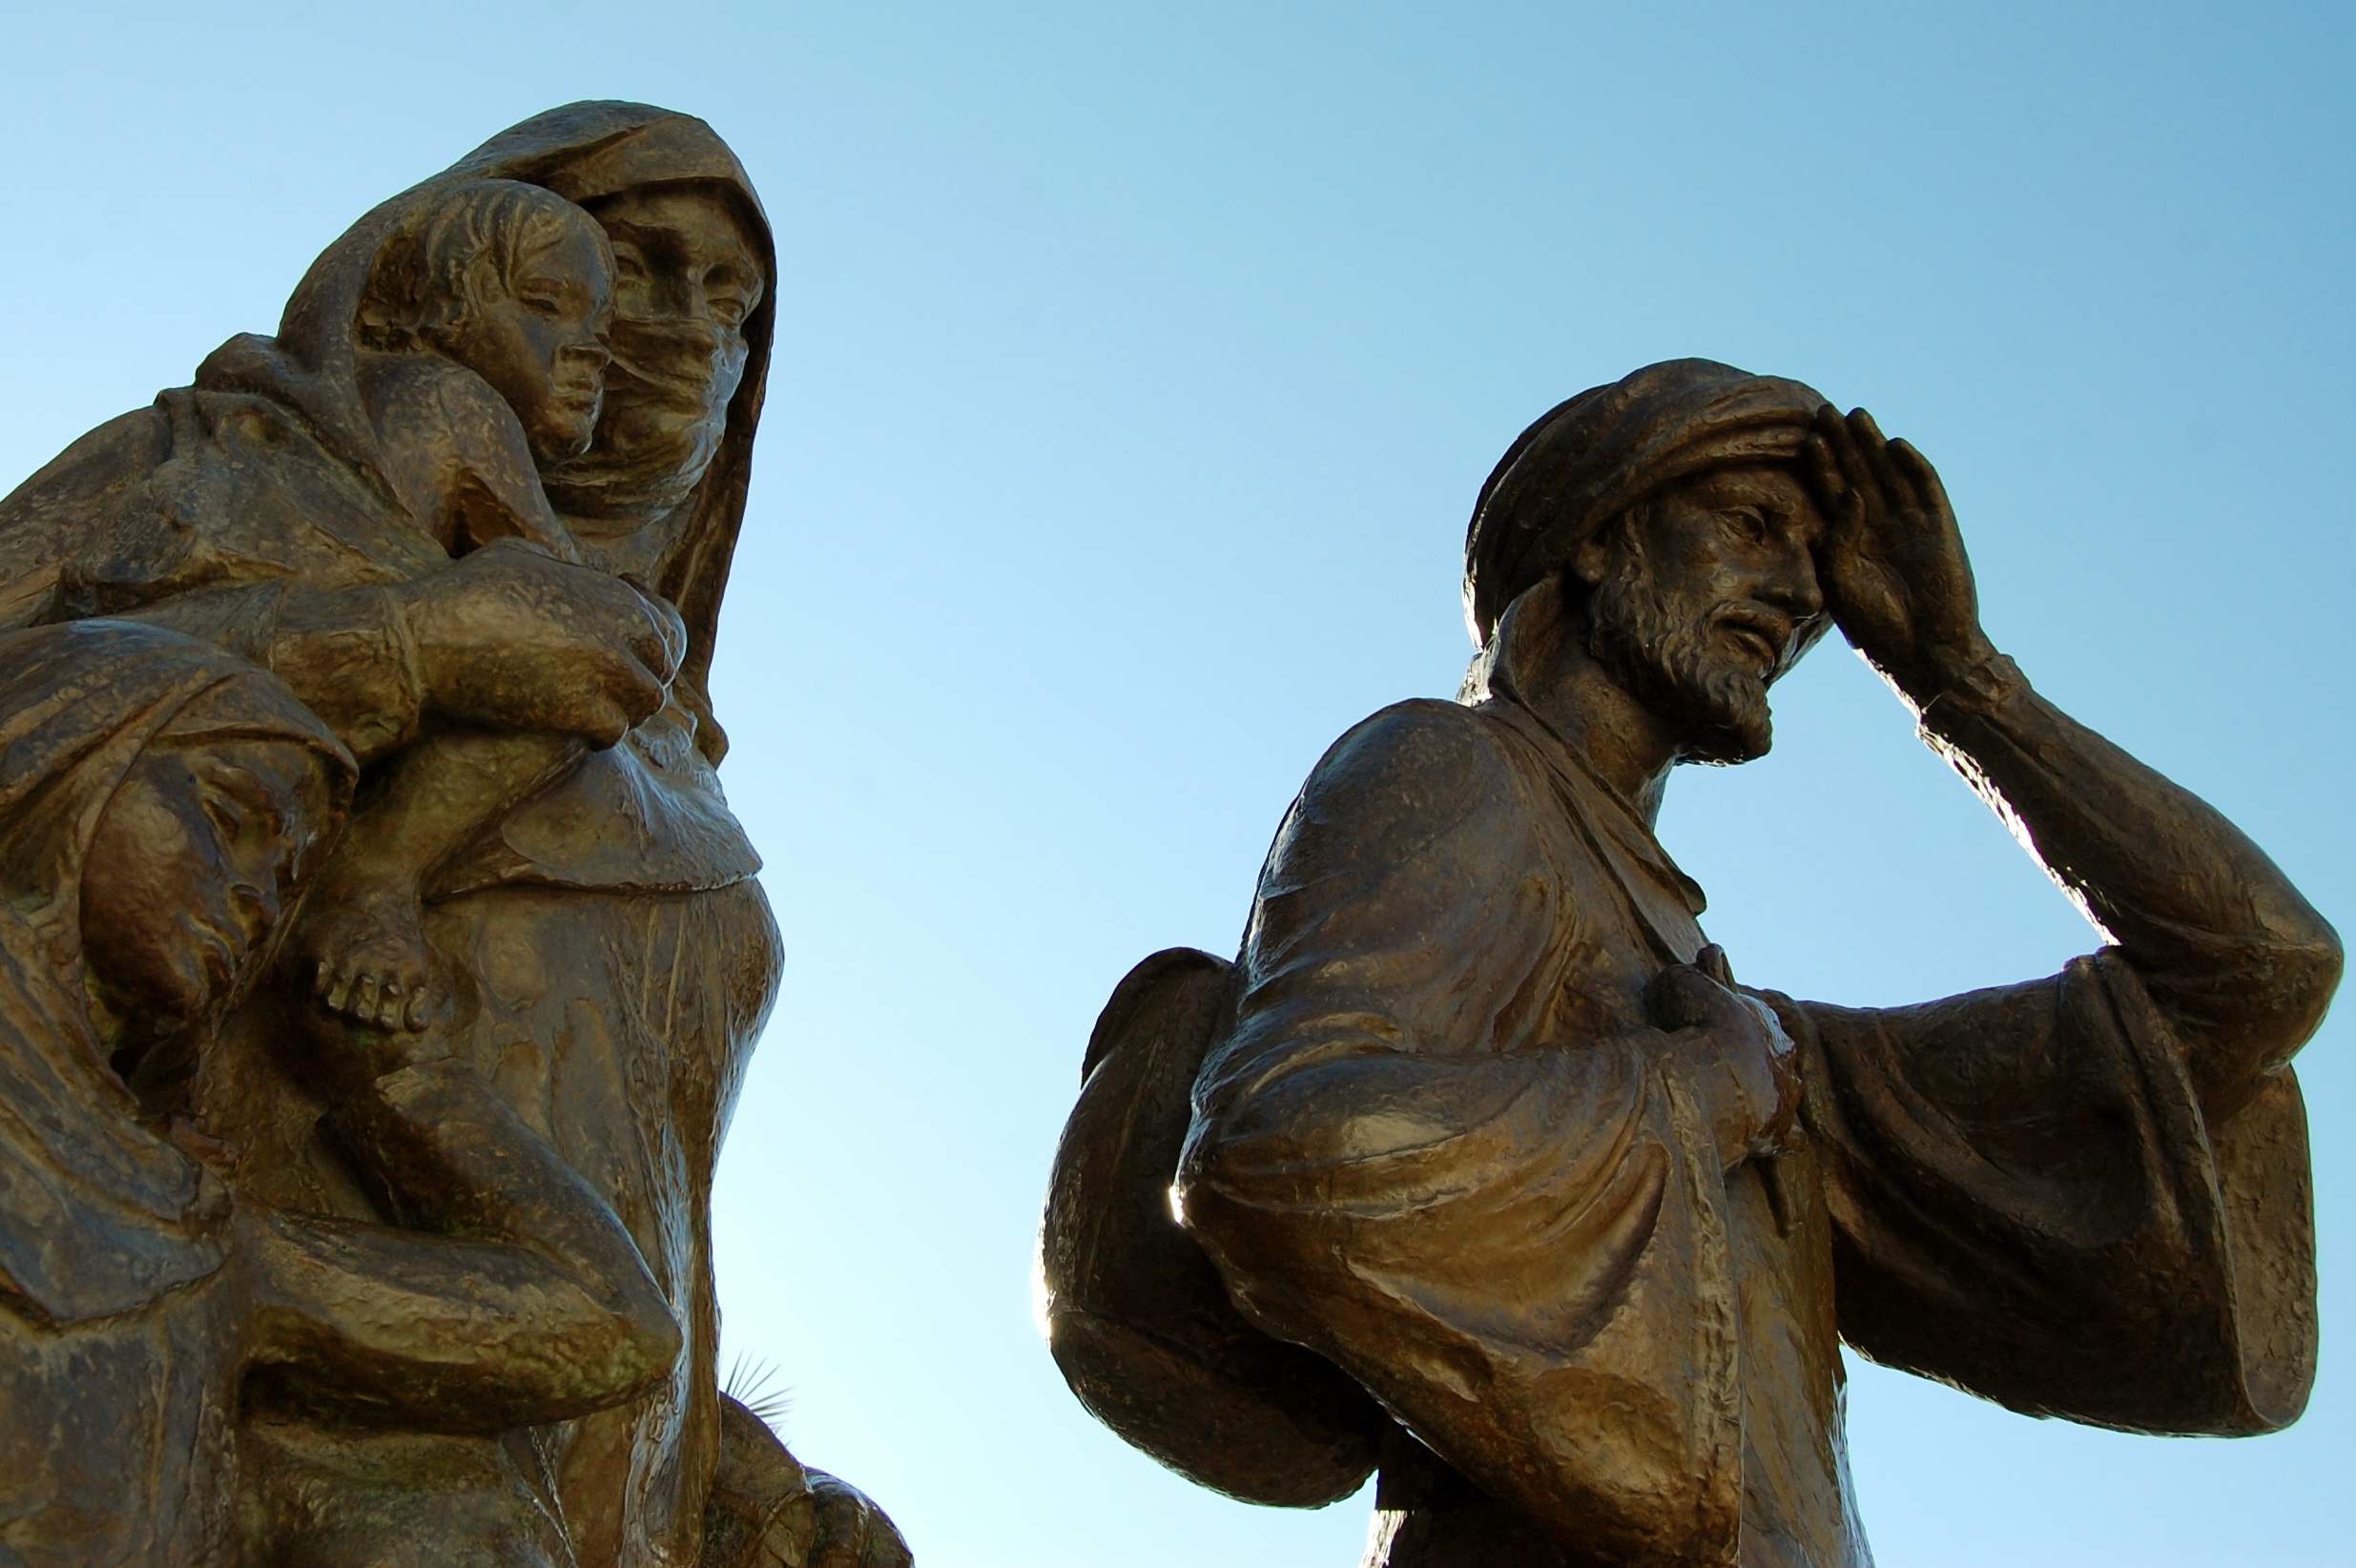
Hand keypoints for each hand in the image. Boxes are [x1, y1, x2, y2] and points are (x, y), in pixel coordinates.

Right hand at [392, 539, 687, 745]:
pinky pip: (615, 732)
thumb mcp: (516, 556)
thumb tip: (560, 566)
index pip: (661, 631)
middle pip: (660, 669)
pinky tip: (577, 732)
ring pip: (646, 704)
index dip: (643, 651)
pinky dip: (600, 735)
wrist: (428, 642)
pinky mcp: (584, 712)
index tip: (621, 663)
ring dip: (624, 711)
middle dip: (638, 682)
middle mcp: (621, 632)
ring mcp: (606, 673)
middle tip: (609, 694)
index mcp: (616, 596)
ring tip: (596, 714)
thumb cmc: (462, 595)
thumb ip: (555, 563)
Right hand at [1648, 944, 1798, 1166]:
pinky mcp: (1778, 1129)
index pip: (1753, 1018)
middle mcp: (1783, 1055)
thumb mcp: (1684, 982)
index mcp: (1765, 1019)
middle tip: (1728, 1068)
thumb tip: (1700, 961)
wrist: (1711, 1076)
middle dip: (1758, 1059)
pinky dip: (1773, 1136)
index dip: (1732, 1023)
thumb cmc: (1696, 1025)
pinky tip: (1756, 1137)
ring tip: (1740, 1103)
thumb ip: (1692, 974)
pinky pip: (1784, 1136)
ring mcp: (1784, 1093)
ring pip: (1783, 1091)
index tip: (1714, 1029)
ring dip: (1766, 1094)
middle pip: (1774, 1054)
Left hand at [1803, 406, 1997, 704]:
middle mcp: (1878, 524)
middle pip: (1858, 472)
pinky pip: (1926, 489)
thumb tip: (1847, 495)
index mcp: (1849, 538)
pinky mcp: (1939, 526)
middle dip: (1843, 443)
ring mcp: (1909, 522)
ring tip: (1856, 416)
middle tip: (1824, 411)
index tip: (1805, 437)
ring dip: (1873, 445)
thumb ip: (1838, 538)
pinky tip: (1894, 445)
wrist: (1923, 648)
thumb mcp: (1840, 582)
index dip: (1821, 464)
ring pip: (1889, 473)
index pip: (1832, 491)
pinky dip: (1912, 466)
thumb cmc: (1876, 623)